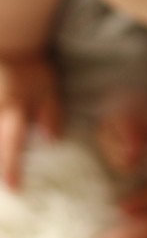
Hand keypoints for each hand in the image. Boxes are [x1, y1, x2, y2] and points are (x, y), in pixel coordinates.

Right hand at [0, 54, 62, 189]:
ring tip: (0, 182)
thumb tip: (51, 142)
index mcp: (12, 113)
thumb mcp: (48, 90)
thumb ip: (50, 115)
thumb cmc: (31, 70)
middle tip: (4, 192)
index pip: (11, 146)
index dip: (12, 168)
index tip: (14, 188)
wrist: (12, 45)